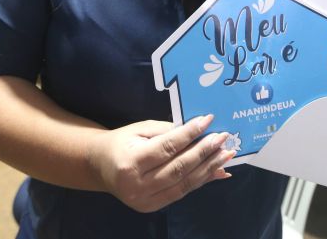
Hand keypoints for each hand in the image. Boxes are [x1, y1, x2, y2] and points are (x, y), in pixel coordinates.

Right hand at [88, 115, 234, 212]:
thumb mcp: (141, 129)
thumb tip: (200, 132)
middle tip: (224, 137)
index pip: (168, 147)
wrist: (100, 167)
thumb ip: (168, 131)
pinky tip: (218, 171)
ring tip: (227, 154)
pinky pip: (183, 192)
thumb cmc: (122, 142)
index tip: (209, 120)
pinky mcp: (153, 207)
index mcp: (131, 162)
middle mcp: (138, 185)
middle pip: (179, 167)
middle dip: (205, 151)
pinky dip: (202, 180)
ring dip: (209, 168)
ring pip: (185, 183)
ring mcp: (145, 200)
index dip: (190, 133)